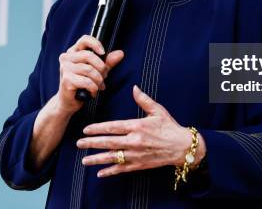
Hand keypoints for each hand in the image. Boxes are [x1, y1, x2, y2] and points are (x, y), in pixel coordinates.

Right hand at [55, 35, 123, 114]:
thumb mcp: (97, 70)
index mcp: (73, 52)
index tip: (103, 52)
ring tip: (99, 86)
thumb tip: (120, 53)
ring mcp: (65, 68)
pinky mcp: (66, 80)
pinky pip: (86, 81)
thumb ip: (108, 62)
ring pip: (89, 70)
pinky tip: (92, 92)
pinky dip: (93, 88)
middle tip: (104, 76)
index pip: (84, 39)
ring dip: (98, 80)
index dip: (96, 44)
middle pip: (89, 55)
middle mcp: (66, 58)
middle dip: (101, 67)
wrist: (69, 101)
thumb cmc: (82, 84)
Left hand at [77, 85, 205, 176]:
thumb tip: (134, 88)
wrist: (182, 146)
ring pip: (112, 157)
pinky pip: (122, 169)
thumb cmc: (170, 127)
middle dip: (92, 143)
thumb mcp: (158, 110)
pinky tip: (100, 173)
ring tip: (84, 160)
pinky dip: (110, 171)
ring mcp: (136, 155)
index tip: (86, 130)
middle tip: (78, 143)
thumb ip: (144, 100)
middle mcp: (134, 141)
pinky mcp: (139, 165)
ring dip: (97, 159)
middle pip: (108, 142)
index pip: (113, 127)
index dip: (98, 128)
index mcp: (137, 126)